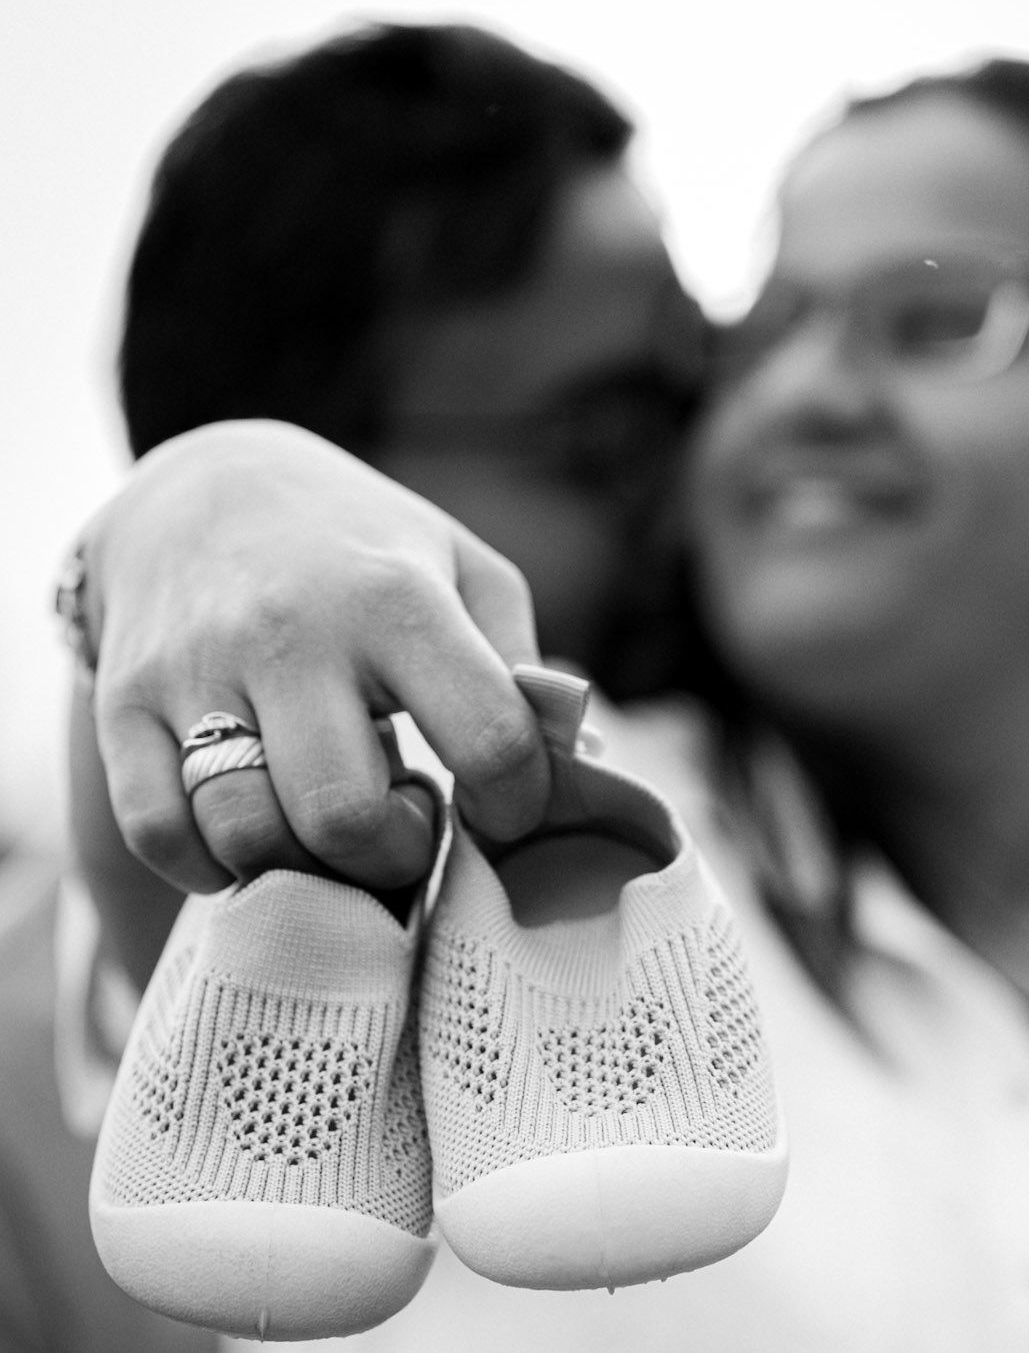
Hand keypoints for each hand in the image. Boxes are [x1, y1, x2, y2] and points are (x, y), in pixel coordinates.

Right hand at [82, 420, 549, 893]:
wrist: (207, 487)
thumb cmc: (366, 551)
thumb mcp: (464, 574)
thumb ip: (525, 673)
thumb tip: (581, 774)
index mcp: (397, 598)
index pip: (489, 740)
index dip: (515, 806)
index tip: (501, 806)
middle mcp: (292, 633)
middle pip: (346, 817)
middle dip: (393, 856)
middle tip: (402, 825)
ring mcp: (196, 668)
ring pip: (246, 834)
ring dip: (302, 865)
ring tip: (326, 823)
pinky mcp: (122, 702)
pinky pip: (158, 832)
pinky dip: (208, 864)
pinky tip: (250, 833)